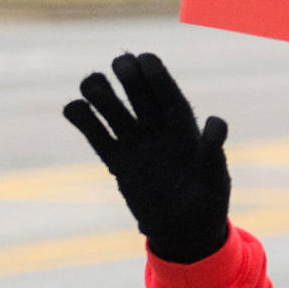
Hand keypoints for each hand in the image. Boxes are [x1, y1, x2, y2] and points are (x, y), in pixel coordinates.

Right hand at [63, 53, 230, 263]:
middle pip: (143, 99)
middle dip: (132, 80)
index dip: (159, 78)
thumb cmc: (208, 199)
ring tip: (90, 80)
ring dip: (104, 96)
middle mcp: (160, 131)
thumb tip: (217, 122)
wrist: (185, 229)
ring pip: (117, 113)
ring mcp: (137, 145)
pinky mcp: (118, 162)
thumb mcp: (215, 177)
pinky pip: (99, 138)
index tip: (146, 58)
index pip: (170, 98)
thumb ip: (214, 150)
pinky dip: (86, 123)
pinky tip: (72, 107)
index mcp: (186, 130)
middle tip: (120, 61)